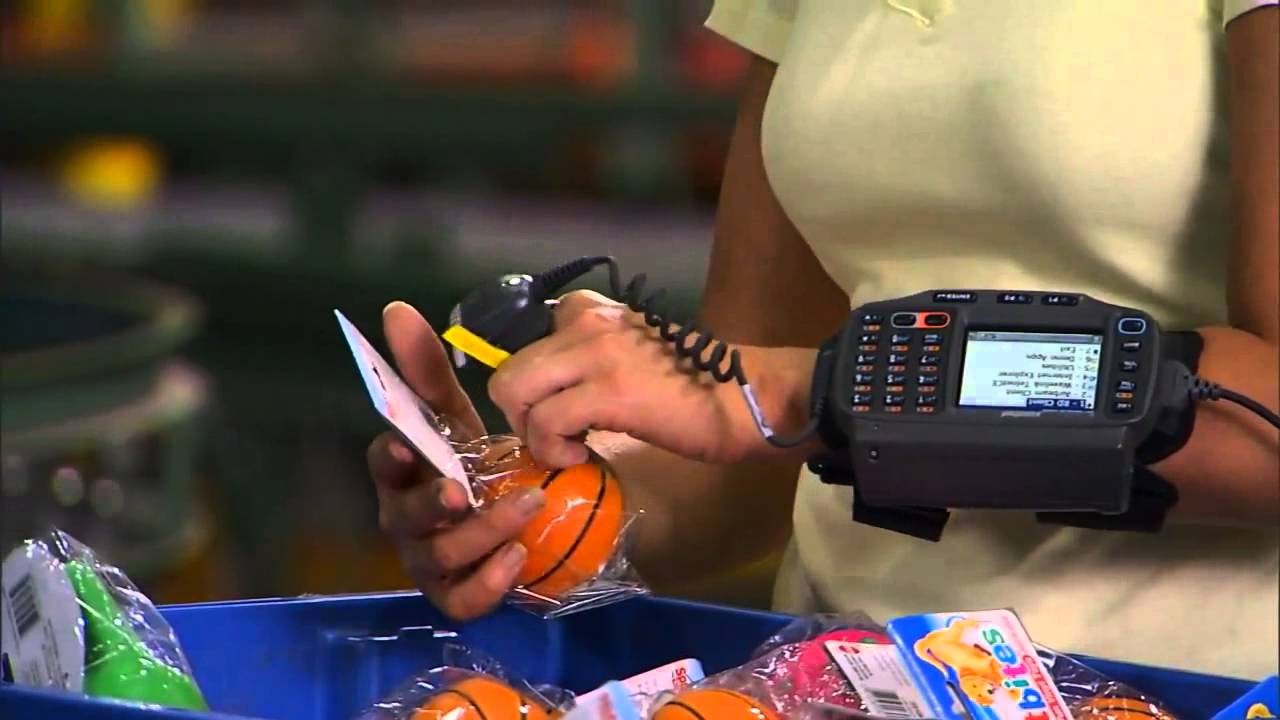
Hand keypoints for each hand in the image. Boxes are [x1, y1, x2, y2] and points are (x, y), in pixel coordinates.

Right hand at [367, 302, 547, 619]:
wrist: (522, 512)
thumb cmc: (474, 461)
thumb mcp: (457, 415)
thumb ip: (428, 369)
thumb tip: (396, 309)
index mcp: (401, 473)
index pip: (382, 464)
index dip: (391, 456)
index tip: (407, 443)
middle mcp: (405, 519)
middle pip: (406, 518)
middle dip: (432, 504)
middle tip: (462, 489)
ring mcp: (428, 561)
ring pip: (440, 557)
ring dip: (482, 533)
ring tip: (528, 507)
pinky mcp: (456, 595)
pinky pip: (462, 601)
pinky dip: (488, 584)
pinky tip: (519, 559)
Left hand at [487, 291, 818, 467]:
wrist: (739, 398)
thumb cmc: (688, 385)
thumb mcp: (628, 353)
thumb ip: (586, 357)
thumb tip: (544, 392)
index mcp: (590, 311)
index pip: (522, 339)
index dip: (528, 383)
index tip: (551, 405)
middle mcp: (586, 322)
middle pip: (507, 370)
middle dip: (518, 413)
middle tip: (551, 435)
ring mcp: (596, 354)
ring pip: (515, 391)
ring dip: (531, 432)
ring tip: (566, 447)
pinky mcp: (608, 391)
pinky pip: (546, 422)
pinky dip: (552, 449)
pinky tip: (581, 456)